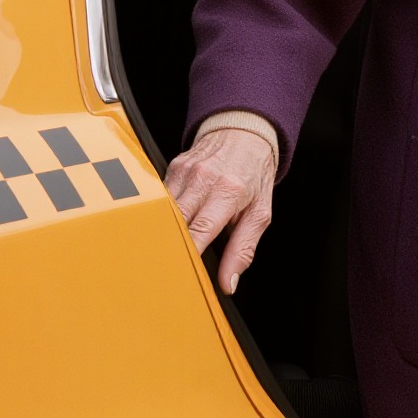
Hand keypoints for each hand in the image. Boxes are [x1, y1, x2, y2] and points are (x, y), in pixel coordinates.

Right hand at [164, 126, 275, 293]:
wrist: (245, 134)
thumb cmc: (254, 175)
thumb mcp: (259, 213)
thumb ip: (243, 250)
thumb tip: (229, 283)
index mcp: (229, 191)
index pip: (200, 230)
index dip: (187, 253)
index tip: (180, 275)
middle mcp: (203, 179)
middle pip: (174, 221)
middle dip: (167, 247)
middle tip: (163, 272)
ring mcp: (184, 172)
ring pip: (160, 211)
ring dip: (160, 233)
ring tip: (159, 255)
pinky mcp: (171, 168)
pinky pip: (158, 199)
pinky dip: (159, 216)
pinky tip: (162, 228)